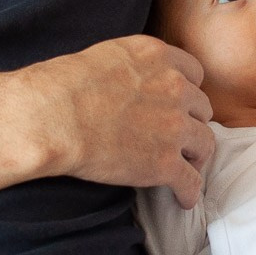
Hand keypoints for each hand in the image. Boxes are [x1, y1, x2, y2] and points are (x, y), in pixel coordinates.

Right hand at [18, 35, 216, 206]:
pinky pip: (190, 181)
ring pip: (204, 144)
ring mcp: (174, 127)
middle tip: (180, 137)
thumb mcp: (109, 55)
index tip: (179, 104)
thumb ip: (135, 66)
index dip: (187, 92)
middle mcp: (175, 89)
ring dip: (196, 156)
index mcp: (160, 58)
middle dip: (191, 122)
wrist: (51, 117)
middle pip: (201, 109)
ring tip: (188, 168)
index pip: (194, 74)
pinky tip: (184, 198)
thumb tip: (134, 81)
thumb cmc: (63, 85)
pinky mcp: (164, 163)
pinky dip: (189, 191)